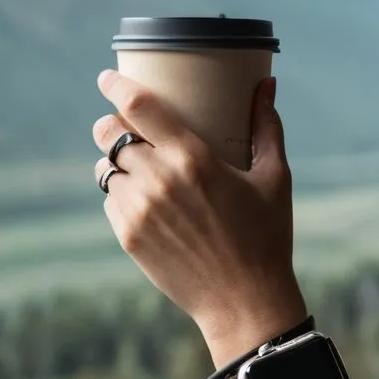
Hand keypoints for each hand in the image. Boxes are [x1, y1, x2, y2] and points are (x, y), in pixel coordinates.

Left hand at [92, 71, 306, 363]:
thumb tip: (267, 83)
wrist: (244, 302)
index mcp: (194, 158)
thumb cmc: (266, 236)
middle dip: (112, 124)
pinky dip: (120, 194)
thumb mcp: (274, 178)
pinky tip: (143, 199)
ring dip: (115, 161)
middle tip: (124, 125)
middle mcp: (159, 180)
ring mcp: (139, 210)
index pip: (137, 107)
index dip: (116, 86)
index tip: (107, 76)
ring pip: (105, 169)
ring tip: (135, 165)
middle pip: (110, 134)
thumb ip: (267, 126)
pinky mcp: (128, 237)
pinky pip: (110, 201)